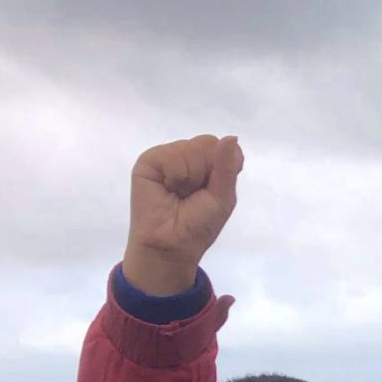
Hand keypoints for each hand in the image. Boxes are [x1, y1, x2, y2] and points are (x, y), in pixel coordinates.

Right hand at [122, 135, 243, 294]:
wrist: (172, 244)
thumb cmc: (199, 224)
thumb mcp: (224, 197)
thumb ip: (228, 166)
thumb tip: (232, 136)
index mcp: (209, 165)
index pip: (224, 148)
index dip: (223, 168)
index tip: (214, 190)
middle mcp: (189, 157)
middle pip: (208, 144)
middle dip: (207, 173)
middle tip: (194, 194)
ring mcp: (169, 156)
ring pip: (191, 149)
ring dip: (191, 178)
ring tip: (179, 194)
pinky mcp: (150, 160)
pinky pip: (172, 155)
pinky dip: (175, 175)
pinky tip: (167, 189)